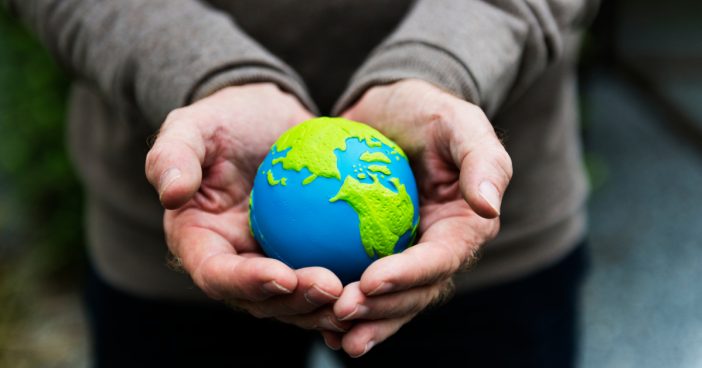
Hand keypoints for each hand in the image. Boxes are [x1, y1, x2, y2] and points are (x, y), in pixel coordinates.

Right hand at [145, 83, 348, 332]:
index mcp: (200, 243)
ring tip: (361, 296)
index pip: (216, 274)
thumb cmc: (225, 119)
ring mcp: (271, 263)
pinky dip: (350, 286)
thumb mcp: (191, 126)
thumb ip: (172, 155)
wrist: (267, 120)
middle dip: (296, 304)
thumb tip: (170, 193)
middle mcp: (235, 263)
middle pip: (262, 300)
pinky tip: (381, 281)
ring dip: (327, 306)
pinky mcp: (304, 255)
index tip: (284, 276)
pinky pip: (327, 276)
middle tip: (334, 289)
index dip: (247, 283)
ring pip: (298, 300)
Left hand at [324, 79, 512, 356]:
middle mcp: (437, 250)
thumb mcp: (458, 121)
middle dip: (383, 310)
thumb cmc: (425, 111)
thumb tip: (487, 207)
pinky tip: (314, 318)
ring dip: (364, 321)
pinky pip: (361, 286)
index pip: (441, 259)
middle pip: (415, 292)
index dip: (410, 275)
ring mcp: (405, 256)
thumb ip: (481, 161)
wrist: (387, 112)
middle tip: (342, 311)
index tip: (372, 280)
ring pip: (389, 301)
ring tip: (331, 332)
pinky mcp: (373, 255)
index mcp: (464, 226)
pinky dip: (341, 305)